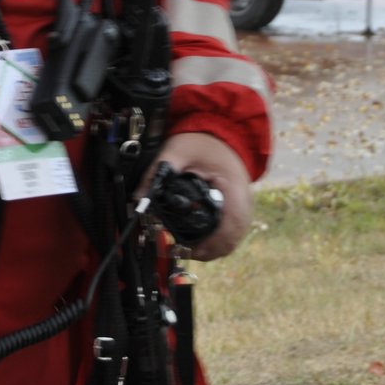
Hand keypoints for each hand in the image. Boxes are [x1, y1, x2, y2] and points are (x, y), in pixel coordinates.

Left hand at [144, 132, 253, 261]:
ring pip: (234, 239)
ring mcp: (245, 204)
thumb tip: (139, 197)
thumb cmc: (201, 141)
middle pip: (232, 238)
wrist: (221, 132)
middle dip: (208, 250)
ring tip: (189, 251)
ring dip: (214, 249)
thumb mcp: (178, 150)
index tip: (187, 248)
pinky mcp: (240, 206)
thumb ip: (158, 171)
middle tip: (182, 252)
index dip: (210, 243)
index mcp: (232, 186)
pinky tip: (202, 244)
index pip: (229, 225)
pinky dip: (219, 242)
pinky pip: (234, 232)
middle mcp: (244, 199)